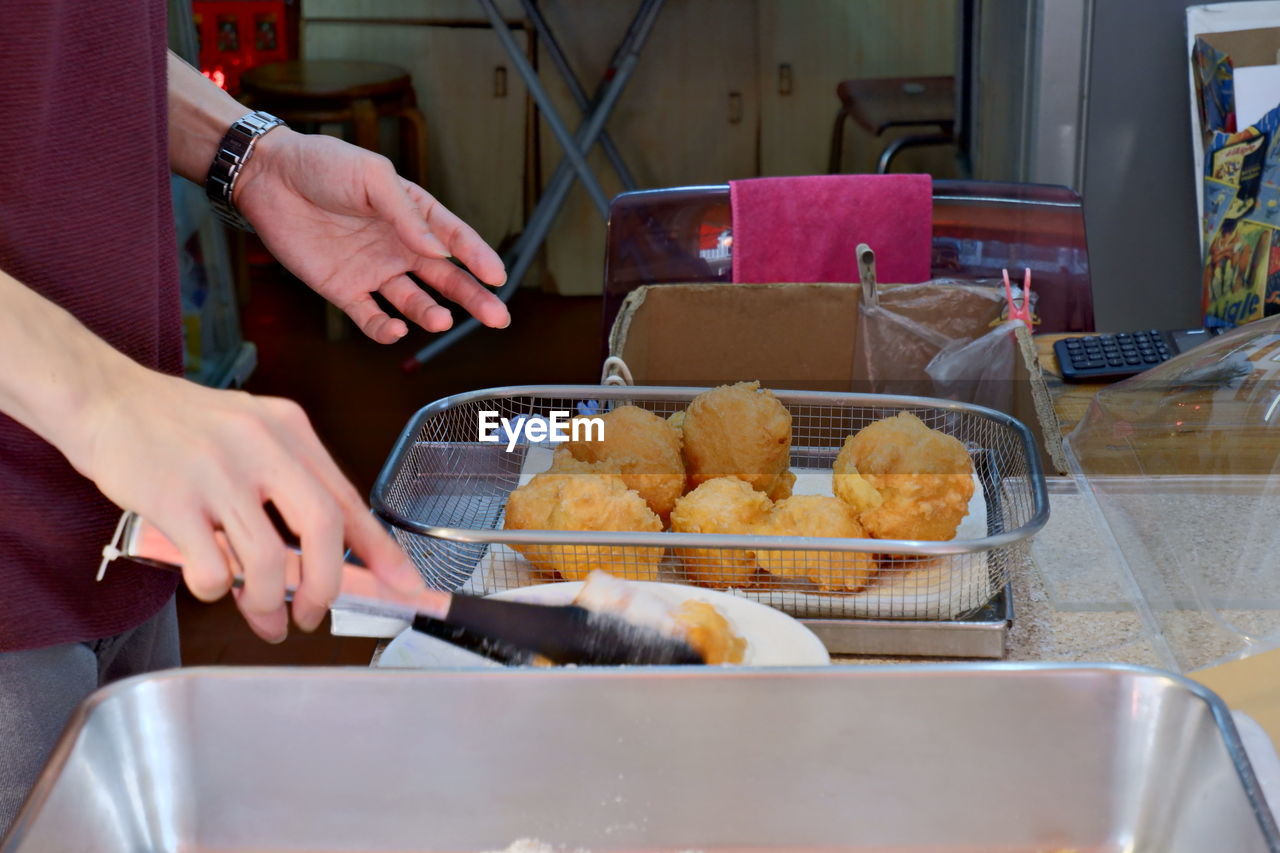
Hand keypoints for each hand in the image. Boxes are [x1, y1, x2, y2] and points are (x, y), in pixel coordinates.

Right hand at [73, 367, 423, 641]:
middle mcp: (262, 447)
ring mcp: (218, 472)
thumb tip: (325, 552)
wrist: (103, 397)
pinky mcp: (173, 499)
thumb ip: (288, 482)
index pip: (349, 499)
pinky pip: (211, 568)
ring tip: (263, 617)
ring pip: (268, 559)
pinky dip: (218, 590)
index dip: (382, 550)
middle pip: (323, 528)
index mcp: (290, 430)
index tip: (404, 585)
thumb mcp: (252, 432)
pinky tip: (211, 583)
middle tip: (315, 615)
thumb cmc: (179, 424)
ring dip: (269, 603)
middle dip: (326, 586)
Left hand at [234, 129, 509, 342]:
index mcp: (413, 214)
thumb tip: (438, 251)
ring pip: (414, 301)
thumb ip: (407, 215)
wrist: (268, 177)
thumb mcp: (373, 176)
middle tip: (498, 318)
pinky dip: (386, 328)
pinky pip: (371, 317)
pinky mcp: (344, 290)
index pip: (455, 239)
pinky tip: (397, 329)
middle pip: (445, 278)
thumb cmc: (323, 165)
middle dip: (473, 298)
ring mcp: (373, 270)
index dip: (478, 258)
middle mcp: (399, 246)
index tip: (497, 276)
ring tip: (441, 320)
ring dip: (430, 313)